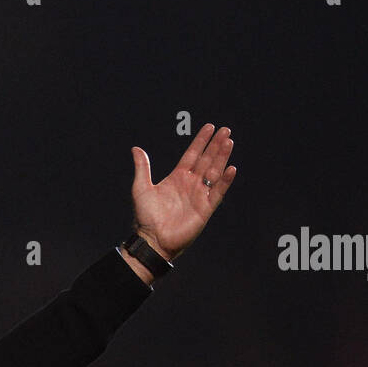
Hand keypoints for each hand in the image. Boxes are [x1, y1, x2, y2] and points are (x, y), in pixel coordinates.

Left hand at [129, 123, 236, 261]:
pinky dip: (225, 181)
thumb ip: (142, 168)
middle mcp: (190, 184)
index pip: (192, 155)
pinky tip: (231, 168)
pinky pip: (218, 192)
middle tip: (225, 130)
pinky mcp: (205, 208)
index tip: (209, 127)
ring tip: (229, 142)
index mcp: (177, 178)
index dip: (201, 141)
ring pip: (214, 172)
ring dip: (222, 157)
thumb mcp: (141, 188)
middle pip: (206, 160)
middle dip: (215, 145)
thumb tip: (136, 149)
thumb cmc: (145, 217)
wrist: (152, 239)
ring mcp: (199, 195)